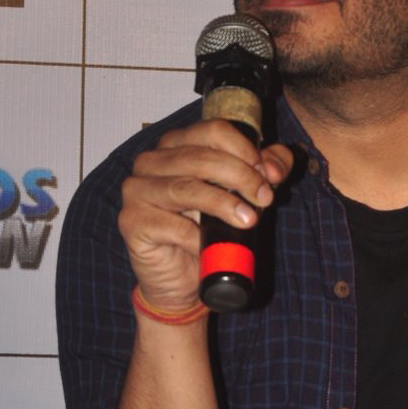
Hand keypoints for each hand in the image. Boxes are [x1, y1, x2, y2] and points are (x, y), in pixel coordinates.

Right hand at [118, 122, 292, 311]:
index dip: (244, 150)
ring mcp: (137, 190)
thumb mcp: (242, 195)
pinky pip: (171, 225)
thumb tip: (275, 168)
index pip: (213, 131)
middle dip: (241, 177)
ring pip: (186, 188)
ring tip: (249, 219)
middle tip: (265, 199)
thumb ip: (264, 171)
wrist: (181, 278)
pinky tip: (210, 246)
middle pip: (202, 157)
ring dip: (223, 203)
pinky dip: (196, 237)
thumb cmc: (207, 231)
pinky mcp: (132, 221)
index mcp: (177, 144)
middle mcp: (151, 161)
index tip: (267, 174)